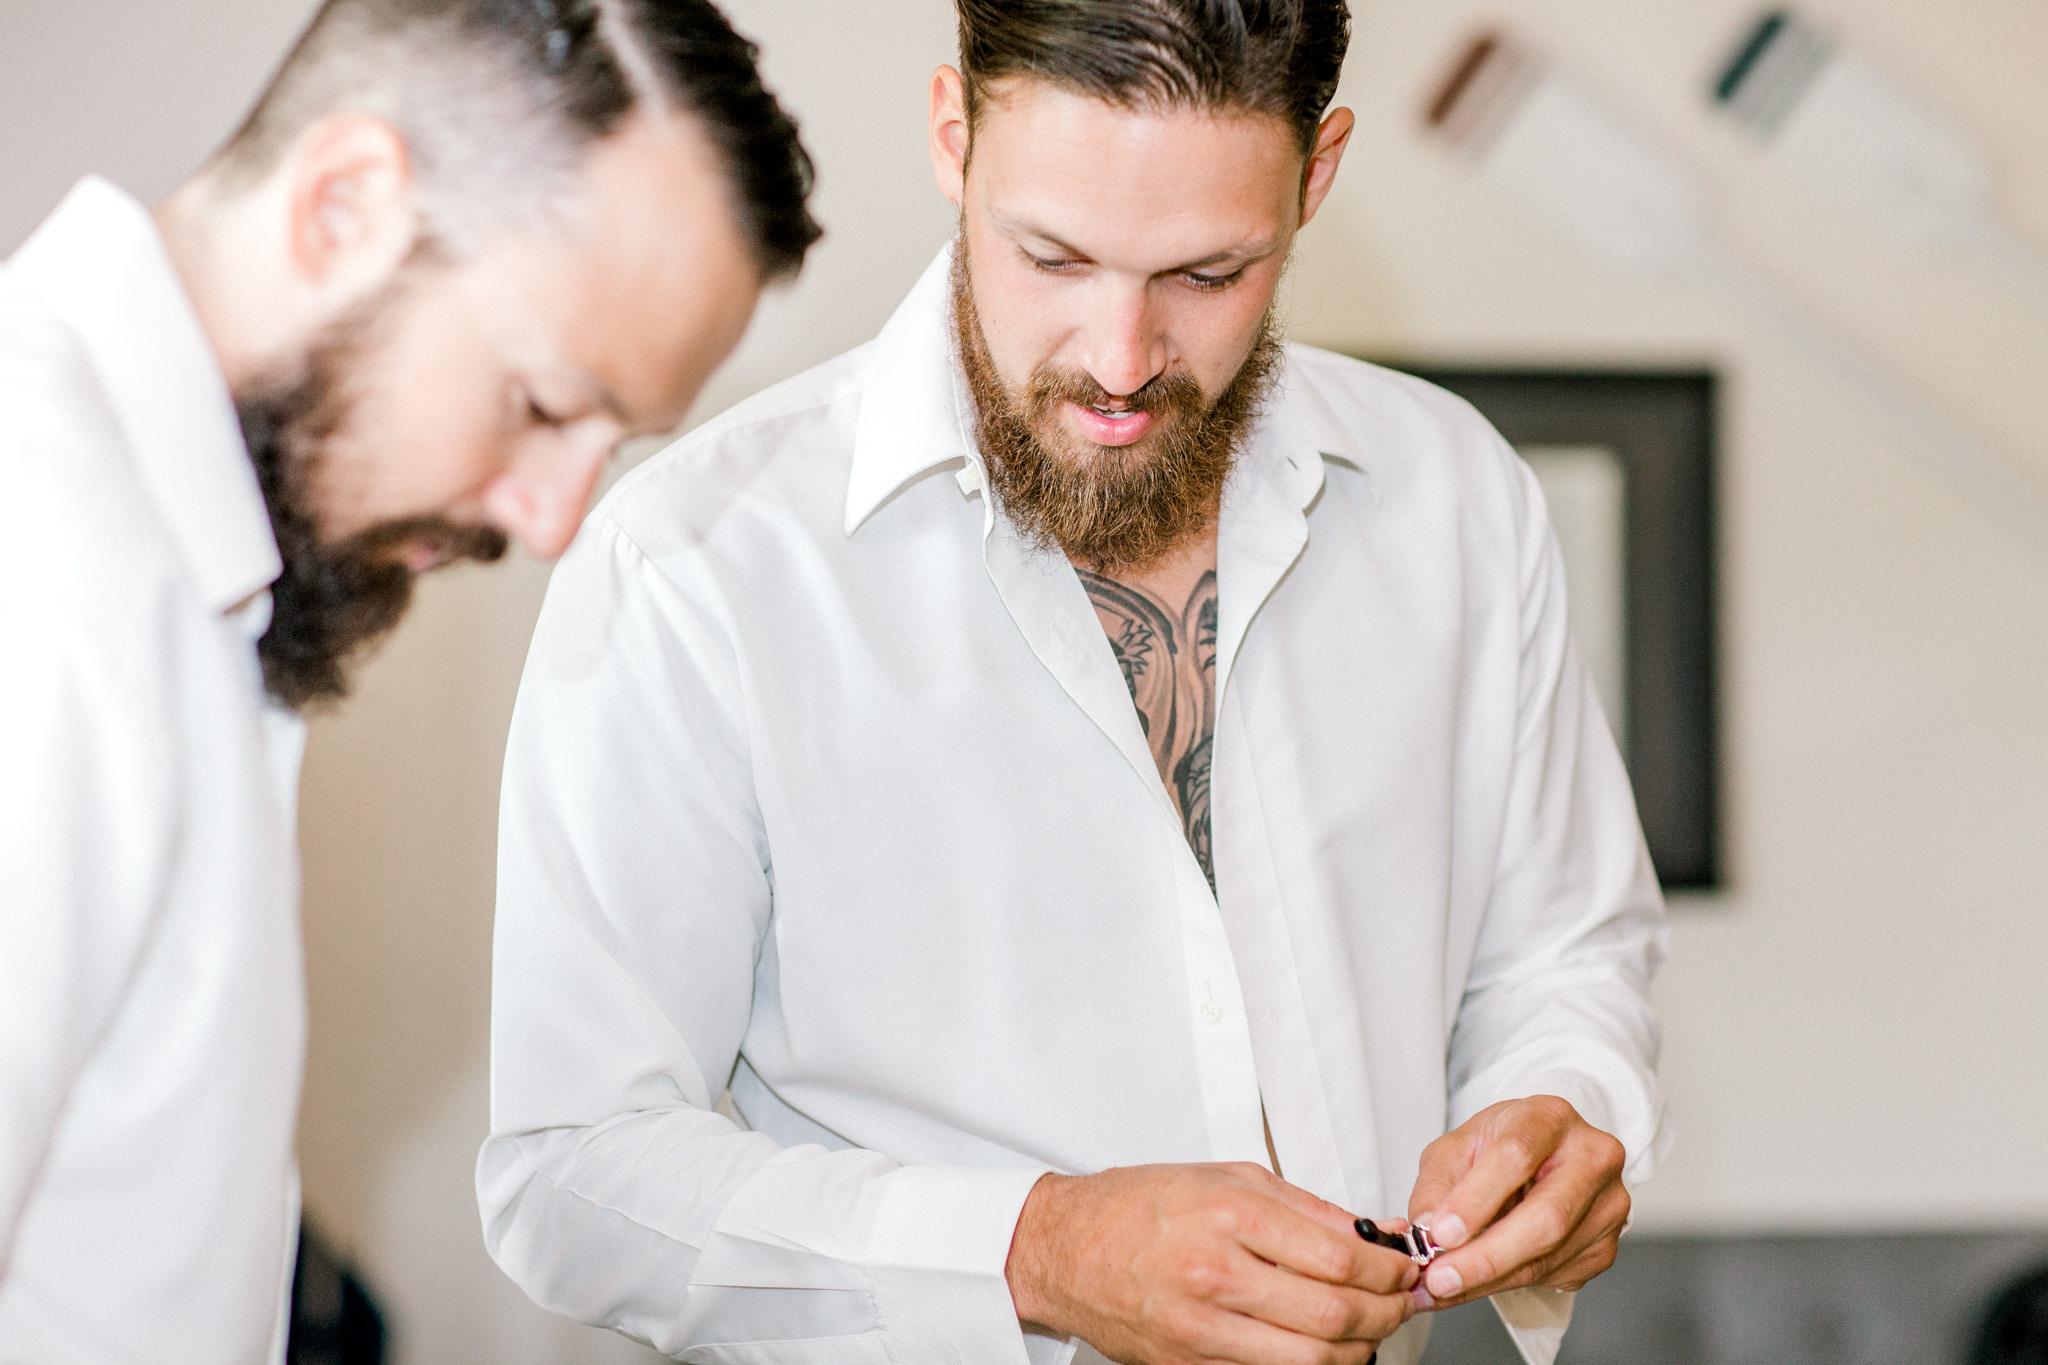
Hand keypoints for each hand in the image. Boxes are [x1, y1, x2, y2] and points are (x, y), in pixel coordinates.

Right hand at [1005, 1162, 1417, 1364]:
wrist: (1064, 1248)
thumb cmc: (1141, 1204)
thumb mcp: (1227, 1177)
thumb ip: (1307, 1208)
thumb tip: (1376, 1235)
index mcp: (1229, 1213)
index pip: (1341, 1258)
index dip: (1390, 1270)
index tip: (1404, 1267)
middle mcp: (1215, 1272)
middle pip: (1335, 1314)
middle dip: (1385, 1314)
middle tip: (1399, 1302)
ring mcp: (1201, 1327)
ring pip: (1311, 1359)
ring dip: (1357, 1348)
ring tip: (1368, 1328)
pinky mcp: (1189, 1364)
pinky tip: (1321, 1345)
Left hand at [1403, 1096, 1628, 1309]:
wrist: (1545, 1157)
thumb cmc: (1499, 1146)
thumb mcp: (1456, 1148)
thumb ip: (1437, 1186)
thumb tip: (1426, 1231)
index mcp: (1550, 1117)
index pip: (1517, 1155)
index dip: (1477, 1199)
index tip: (1441, 1234)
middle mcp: (1592, 1157)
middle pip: (1547, 1216)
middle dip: (1487, 1255)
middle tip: (1439, 1278)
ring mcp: (1607, 1204)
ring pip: (1549, 1255)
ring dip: (1489, 1279)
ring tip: (1443, 1286)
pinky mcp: (1606, 1244)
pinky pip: (1554, 1275)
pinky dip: (1506, 1285)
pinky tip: (1476, 1282)